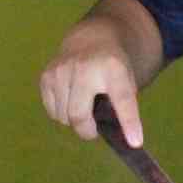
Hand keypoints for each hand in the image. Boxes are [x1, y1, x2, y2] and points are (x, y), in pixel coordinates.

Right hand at [39, 17, 143, 143]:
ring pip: (63, 116)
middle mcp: (85, 67)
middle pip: (78, 115)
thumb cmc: (113, 69)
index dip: (129, 123)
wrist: (91, 39)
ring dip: (74, 120)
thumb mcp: (127, 80)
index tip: (135, 142)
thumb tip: (117, 139)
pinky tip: (71, 99)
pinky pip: (52, 111)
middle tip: (94, 130)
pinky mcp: (47, 75)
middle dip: (86, 130)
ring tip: (84, 106)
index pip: (122, 98)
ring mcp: (62, 70)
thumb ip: (123, 105)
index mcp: (113, 68)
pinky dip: (62, 113)